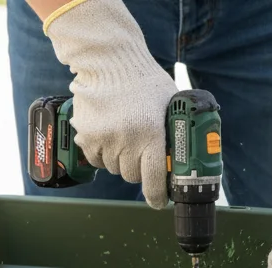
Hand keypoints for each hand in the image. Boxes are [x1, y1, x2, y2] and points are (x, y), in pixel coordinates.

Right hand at [44, 0, 175, 208]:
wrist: (111, 61)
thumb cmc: (145, 82)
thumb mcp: (170, 105)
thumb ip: (175, 132)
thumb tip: (184, 159)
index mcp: (152, 135)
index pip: (155, 180)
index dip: (157, 196)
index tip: (159, 201)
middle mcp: (128, 141)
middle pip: (132, 176)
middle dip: (139, 168)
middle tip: (142, 152)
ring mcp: (105, 140)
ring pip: (114, 168)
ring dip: (121, 160)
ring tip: (125, 137)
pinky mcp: (87, 136)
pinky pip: (96, 160)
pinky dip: (103, 154)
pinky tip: (109, 136)